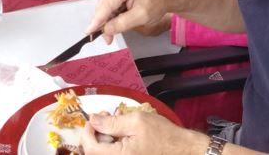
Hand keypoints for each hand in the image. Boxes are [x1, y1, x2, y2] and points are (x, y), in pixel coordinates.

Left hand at [80, 109, 201, 154]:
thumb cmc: (163, 135)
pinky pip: (114, 154)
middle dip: (95, 133)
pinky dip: (112, 144)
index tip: (92, 120)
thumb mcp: (137, 121)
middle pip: (95, 152)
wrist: (181, 149)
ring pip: (104, 153)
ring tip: (115, 123)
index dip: (87, 133)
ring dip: (104, 138)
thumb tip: (93, 120)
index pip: (91, 149)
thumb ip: (112, 122)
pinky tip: (121, 133)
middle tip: (105, 117)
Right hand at [86, 0, 175, 43]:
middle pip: (104, 5)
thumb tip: (105, 30)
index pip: (106, 5)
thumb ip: (122, 23)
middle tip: (107, 39)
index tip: (88, 32)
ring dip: (107, 21)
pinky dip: (112, 16)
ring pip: (106, 6)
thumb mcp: (141, 17)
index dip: (97, 20)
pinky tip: (114, 24)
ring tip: (111, 35)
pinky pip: (110, 4)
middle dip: (103, 23)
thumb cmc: (158, 3)